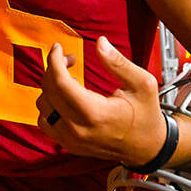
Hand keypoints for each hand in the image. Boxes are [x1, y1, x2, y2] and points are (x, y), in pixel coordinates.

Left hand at [34, 37, 169, 167]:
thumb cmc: (146, 116)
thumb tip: (100, 42)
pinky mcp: (69, 145)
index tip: (58, 48)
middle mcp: (79, 129)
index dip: (55, 61)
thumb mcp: (142, 84)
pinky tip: (64, 98)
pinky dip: (49, 105)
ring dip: (51, 87)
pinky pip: (44, 122)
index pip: (60, 83)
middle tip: (70, 60)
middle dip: (54, 68)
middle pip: (49, 91)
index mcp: (96, 114)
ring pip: (43, 106)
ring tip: (71, 80)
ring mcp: (72, 140)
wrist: (147, 148)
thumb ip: (118, 62)